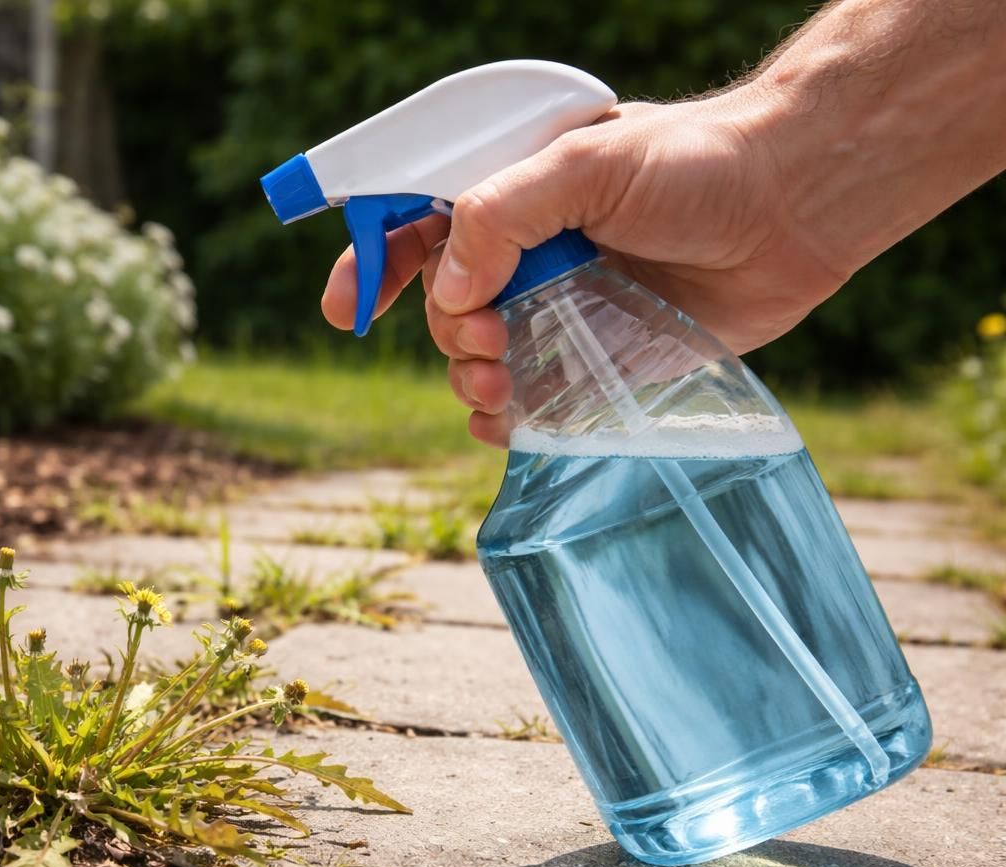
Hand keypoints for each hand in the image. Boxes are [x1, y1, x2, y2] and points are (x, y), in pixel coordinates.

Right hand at [320, 91, 851, 446]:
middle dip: (448, 333)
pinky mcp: (598, 360)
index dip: (369, 266)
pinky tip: (511, 424)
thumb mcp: (588, 164)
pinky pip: (531, 403)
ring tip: (506, 386)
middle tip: (488, 341)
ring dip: (472, 381)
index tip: (349, 312)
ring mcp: (558, 308)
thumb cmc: (698, 164)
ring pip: (477, 359)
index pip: (412, 230)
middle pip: (439, 306)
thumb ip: (503, 216)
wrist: (795, 207)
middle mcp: (524, 254)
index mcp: (509, 196)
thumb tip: (449, 288)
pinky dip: (508, 421)